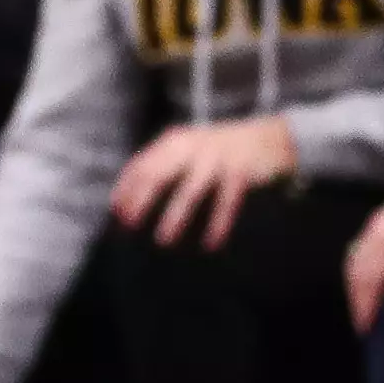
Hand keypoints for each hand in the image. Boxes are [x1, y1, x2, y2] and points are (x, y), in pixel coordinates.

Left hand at [109, 114, 297, 247]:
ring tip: (163, 239)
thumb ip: (160, 165)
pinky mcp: (241, 171)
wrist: (267, 139)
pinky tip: (211, 243)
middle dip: (143, 198)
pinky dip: (218, 223)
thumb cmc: (217, 151)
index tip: (116, 212)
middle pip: (161, 173)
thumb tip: (124, 200)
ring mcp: (217, 158)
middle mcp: (193, 146)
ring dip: (175, 215)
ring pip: (191, 189)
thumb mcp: (186, 149)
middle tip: (129, 223)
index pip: (143, 164)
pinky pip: (226, 201)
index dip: (127, 188)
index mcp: (174, 141)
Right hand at [342, 174, 383, 328]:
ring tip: (365, 310)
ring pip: (354, 260)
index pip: (368, 276)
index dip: (364, 303)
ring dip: (356, 286)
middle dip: (356, 298)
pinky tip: (371, 286)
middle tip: (363, 324)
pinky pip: (361, 252)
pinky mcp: (379, 224)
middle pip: (355, 270)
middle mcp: (375, 230)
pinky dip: (361, 272)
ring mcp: (375, 225)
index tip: (366, 327)